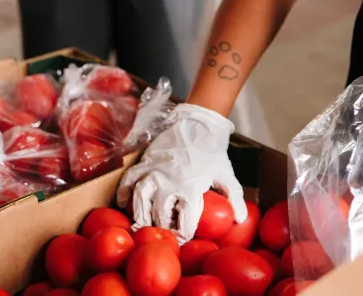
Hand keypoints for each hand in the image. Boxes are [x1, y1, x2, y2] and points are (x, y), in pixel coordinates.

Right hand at [117, 103, 246, 242]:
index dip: (184, 235)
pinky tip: (124, 201)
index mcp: (190, 188)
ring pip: (140, 200)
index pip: (184, 223)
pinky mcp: (145, 161)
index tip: (183, 239)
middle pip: (159, 215)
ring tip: (141, 224)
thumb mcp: (226, 174)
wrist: (197, 123)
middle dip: (162, 228)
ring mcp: (154, 171)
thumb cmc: (212, 151)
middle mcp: (169, 182)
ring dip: (140, 215)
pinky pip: (128, 180)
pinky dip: (123, 192)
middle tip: (163, 234)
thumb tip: (239, 219)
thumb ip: (234, 197)